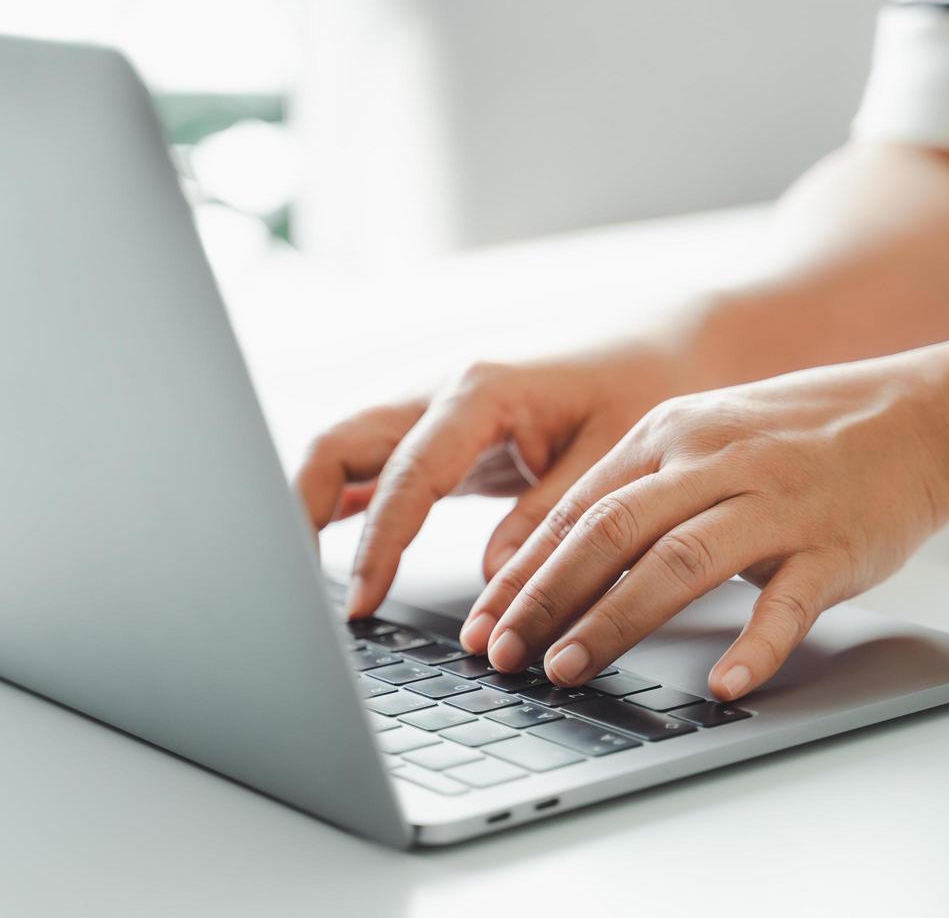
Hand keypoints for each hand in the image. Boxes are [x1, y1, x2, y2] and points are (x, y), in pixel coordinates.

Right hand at [294, 345, 693, 618]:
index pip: (405, 475)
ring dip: (309, 508)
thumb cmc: (640, 386)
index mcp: (479, 390)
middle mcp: (440, 393)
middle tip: (289, 587)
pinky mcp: (439, 437)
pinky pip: (373, 471)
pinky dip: (344, 509)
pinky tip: (326, 555)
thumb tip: (494, 587)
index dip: (378, 544)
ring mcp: (431, 413)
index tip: (362, 602)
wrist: (659, 346)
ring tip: (295, 583)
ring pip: (342, 454)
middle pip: (338, 445)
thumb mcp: (610, 454)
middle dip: (297, 511)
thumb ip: (548, 518)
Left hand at [464, 355, 948, 699]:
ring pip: (679, 562)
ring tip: (569, 670)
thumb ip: (639, 489)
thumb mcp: (705, 439)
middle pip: (610, 533)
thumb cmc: (798, 438)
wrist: (919, 418)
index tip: (481, 623)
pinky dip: (752, 644)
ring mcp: (775, 501)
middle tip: (503, 655)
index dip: (522, 571)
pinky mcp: (833, 544)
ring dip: (616, 621)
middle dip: (546, 600)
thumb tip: (556, 559)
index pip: (577, 510)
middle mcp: (713, 461)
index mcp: (670, 434)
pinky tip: (722, 685)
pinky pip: (788, 600)